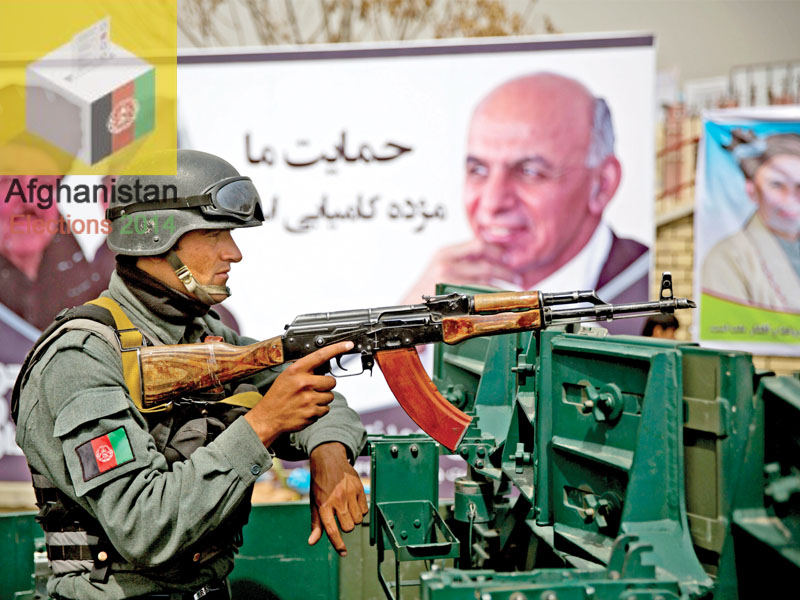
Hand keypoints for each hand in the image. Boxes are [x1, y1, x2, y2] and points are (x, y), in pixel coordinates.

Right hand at [245, 341, 353, 446]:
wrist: (268, 418)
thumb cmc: (277, 396)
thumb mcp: (287, 376)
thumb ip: (304, 370)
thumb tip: (323, 365)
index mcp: (296, 371)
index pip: (320, 355)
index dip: (336, 349)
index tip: (347, 345)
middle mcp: (304, 383)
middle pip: (331, 381)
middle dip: (326, 385)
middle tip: (313, 389)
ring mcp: (308, 399)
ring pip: (330, 396)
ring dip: (322, 399)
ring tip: (307, 400)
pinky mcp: (312, 413)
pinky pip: (326, 409)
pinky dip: (319, 410)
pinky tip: (307, 408)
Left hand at [307, 442, 367, 556]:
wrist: (329, 460)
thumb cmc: (320, 484)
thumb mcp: (314, 503)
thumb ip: (316, 524)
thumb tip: (312, 542)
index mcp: (323, 505)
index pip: (332, 530)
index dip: (338, 544)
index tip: (343, 553)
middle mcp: (337, 500)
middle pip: (348, 527)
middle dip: (345, 526)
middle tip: (340, 516)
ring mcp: (350, 493)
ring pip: (358, 519)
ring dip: (353, 518)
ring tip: (347, 507)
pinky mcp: (359, 488)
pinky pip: (365, 510)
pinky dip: (360, 510)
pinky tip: (353, 502)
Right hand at [401, 239, 516, 303]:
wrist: (408, 310)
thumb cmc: (424, 291)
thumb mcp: (439, 267)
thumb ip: (461, 260)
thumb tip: (490, 259)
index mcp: (444, 253)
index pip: (477, 243)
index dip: (496, 249)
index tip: (508, 255)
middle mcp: (446, 262)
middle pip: (485, 258)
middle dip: (504, 266)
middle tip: (515, 273)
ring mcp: (449, 278)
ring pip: (485, 274)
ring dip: (503, 279)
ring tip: (512, 283)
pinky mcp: (452, 294)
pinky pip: (480, 290)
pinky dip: (493, 292)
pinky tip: (500, 295)